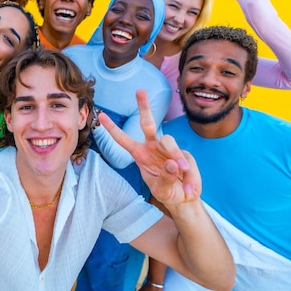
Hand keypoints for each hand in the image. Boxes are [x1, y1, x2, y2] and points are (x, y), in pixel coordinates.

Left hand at [99, 90, 200, 205]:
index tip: (101, 115)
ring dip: (176, 155)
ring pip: (169, 141)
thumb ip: (165, 178)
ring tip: (182, 171)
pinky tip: (189, 187)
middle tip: (140, 91)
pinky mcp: (184, 153)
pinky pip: (186, 159)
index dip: (112, 128)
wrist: (185, 198)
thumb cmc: (168, 192)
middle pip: (147, 123)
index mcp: (140, 154)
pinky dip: (189, 175)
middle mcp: (153, 146)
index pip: (123, 139)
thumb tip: (172, 163)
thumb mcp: (162, 190)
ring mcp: (168, 148)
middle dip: (144, 107)